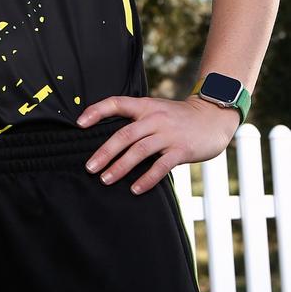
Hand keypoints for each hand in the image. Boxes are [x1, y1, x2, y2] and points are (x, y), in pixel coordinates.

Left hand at [77, 94, 240, 194]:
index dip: (96, 111)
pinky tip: (135, 189)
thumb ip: (138, 120)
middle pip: (124, 134)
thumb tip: (111, 139)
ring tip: (106, 179)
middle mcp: (154, 118)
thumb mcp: (156, 110)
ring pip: (139, 151)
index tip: (79, 123)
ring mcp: (168, 134)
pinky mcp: (181, 149)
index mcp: (145, 106)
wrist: (212, 117)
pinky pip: (160, 166)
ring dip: (120, 167)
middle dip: (105, 152)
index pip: (116, 103)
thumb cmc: (179, 117)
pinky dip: (146, 178)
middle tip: (89, 167)